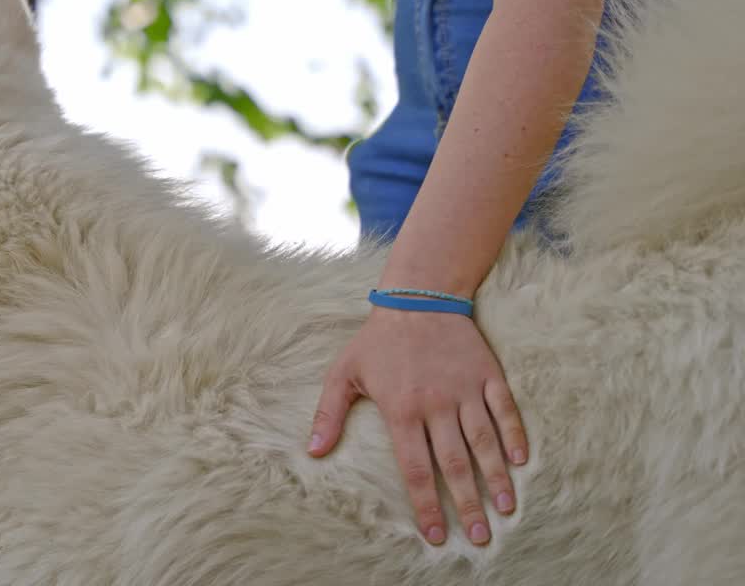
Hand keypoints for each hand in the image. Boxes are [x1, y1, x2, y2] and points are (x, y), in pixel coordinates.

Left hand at [307, 306, 527, 545]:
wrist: (417, 297)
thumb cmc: (377, 339)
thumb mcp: (343, 373)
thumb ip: (328, 414)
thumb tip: (312, 451)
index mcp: (402, 409)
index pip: (415, 468)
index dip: (426, 504)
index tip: (435, 535)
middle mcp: (436, 404)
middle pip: (453, 463)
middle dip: (467, 503)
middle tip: (479, 538)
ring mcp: (465, 389)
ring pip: (484, 441)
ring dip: (496, 477)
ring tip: (505, 508)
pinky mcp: (487, 373)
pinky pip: (505, 409)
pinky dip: (515, 434)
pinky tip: (521, 461)